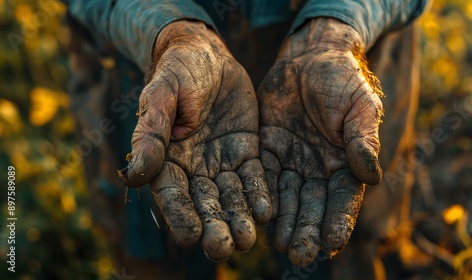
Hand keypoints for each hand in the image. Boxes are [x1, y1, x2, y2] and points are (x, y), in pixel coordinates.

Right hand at [118, 21, 271, 260]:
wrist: (208, 55)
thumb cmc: (177, 72)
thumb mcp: (161, 96)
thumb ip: (151, 134)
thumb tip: (135, 176)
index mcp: (167, 159)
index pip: (172, 194)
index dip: (180, 215)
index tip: (190, 236)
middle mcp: (195, 169)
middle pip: (204, 204)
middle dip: (214, 227)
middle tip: (224, 249)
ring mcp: (222, 163)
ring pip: (231, 198)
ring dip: (239, 219)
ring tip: (249, 240)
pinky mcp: (246, 153)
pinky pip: (254, 178)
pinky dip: (260, 195)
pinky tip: (268, 212)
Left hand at [258, 18, 383, 266]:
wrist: (309, 58)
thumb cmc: (342, 79)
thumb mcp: (360, 105)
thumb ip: (363, 139)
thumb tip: (372, 175)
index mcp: (345, 163)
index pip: (342, 199)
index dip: (338, 221)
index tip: (332, 244)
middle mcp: (316, 170)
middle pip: (312, 205)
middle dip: (307, 230)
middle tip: (300, 255)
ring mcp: (290, 162)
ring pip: (285, 198)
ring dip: (283, 222)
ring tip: (278, 245)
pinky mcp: (265, 151)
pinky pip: (261, 176)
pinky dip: (259, 197)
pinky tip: (256, 216)